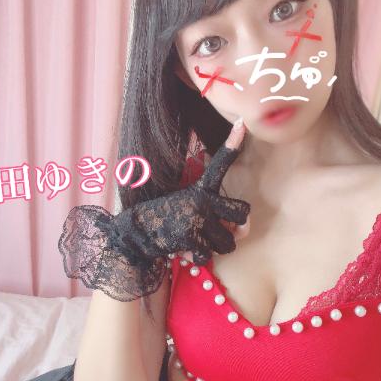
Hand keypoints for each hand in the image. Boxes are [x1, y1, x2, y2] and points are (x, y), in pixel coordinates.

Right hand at [177, 120, 249, 263]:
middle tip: (218, 232)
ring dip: (216, 248)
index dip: (232, 143)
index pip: (220, 164)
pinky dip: (198, 258)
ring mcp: (197, 217)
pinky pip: (209, 254)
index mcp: (201, 188)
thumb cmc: (169, 220)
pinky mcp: (190, 236)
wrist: (137, 232)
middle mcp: (202, 200)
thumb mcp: (190, 206)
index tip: (242, 123)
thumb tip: (243, 231)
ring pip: (229, 243)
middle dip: (235, 230)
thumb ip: (219, 216)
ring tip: (197, 240)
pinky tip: (184, 250)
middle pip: (243, 216)